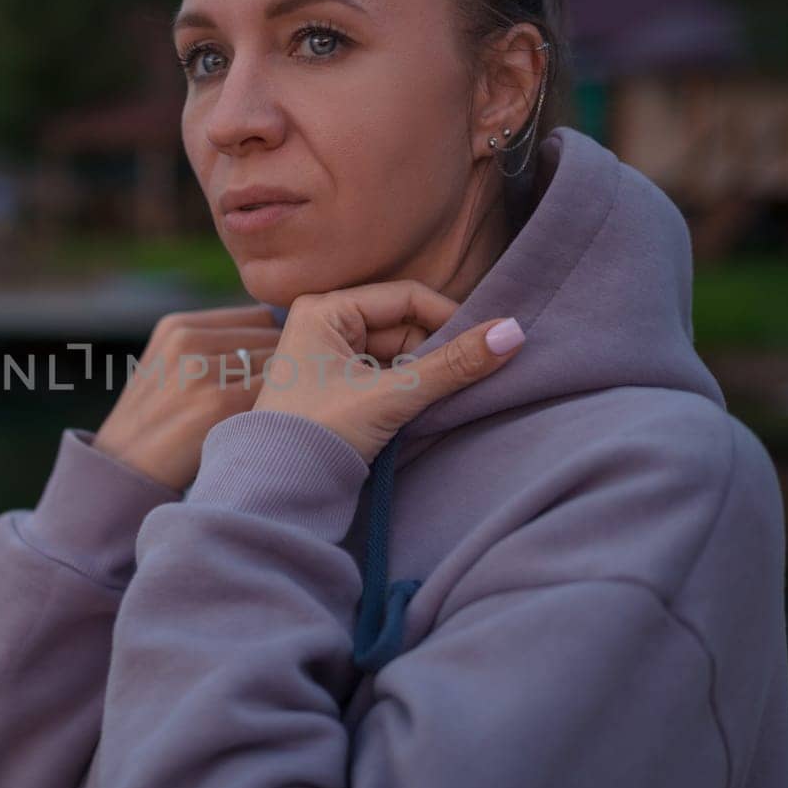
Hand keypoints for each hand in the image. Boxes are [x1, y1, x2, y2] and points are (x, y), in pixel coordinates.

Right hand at [93, 304, 281, 491]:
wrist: (123, 472)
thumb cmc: (159, 425)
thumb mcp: (170, 368)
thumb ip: (214, 347)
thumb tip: (282, 334)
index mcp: (178, 326)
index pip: (259, 317)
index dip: (276, 346)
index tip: (277, 376)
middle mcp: (188, 340)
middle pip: (272, 338)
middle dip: (285, 367)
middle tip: (282, 402)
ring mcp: (201, 370)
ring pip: (279, 363)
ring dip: (286, 389)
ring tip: (273, 417)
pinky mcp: (218, 402)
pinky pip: (275, 391)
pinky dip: (282, 408)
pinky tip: (270, 429)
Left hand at [253, 280, 524, 463]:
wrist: (275, 490)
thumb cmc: (320, 434)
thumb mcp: (392, 395)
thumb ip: (453, 364)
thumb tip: (513, 332)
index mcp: (324, 309)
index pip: (406, 297)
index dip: (450, 318)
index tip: (487, 345)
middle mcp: (323, 324)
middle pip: (404, 326)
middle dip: (436, 352)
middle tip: (465, 379)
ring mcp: (327, 356)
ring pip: (398, 353)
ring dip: (424, 374)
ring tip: (442, 399)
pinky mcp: (335, 387)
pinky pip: (384, 375)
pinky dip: (407, 389)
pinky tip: (422, 409)